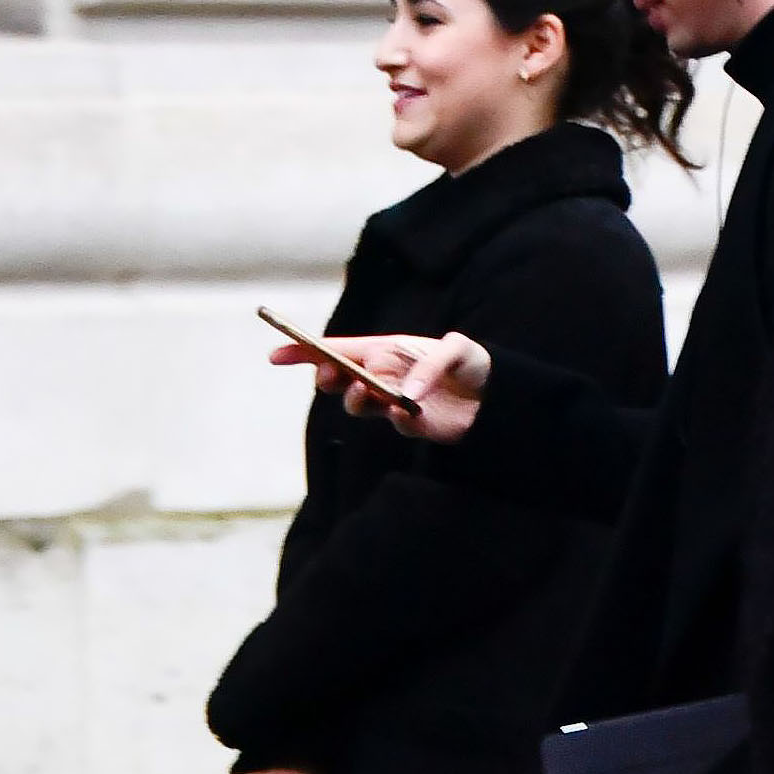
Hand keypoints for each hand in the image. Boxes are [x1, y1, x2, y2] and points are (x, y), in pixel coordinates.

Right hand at [268, 330, 490, 439]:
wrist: (497, 399)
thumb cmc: (473, 363)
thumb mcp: (457, 349)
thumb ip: (430, 364)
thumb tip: (404, 393)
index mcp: (385, 348)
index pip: (336, 349)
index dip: (303, 351)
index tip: (276, 355)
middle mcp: (383, 375)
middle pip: (337, 377)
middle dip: (327, 377)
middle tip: (331, 378)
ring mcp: (393, 401)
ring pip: (358, 404)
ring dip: (356, 398)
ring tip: (368, 392)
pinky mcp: (410, 425)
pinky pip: (394, 423)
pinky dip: (398, 417)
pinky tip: (410, 411)